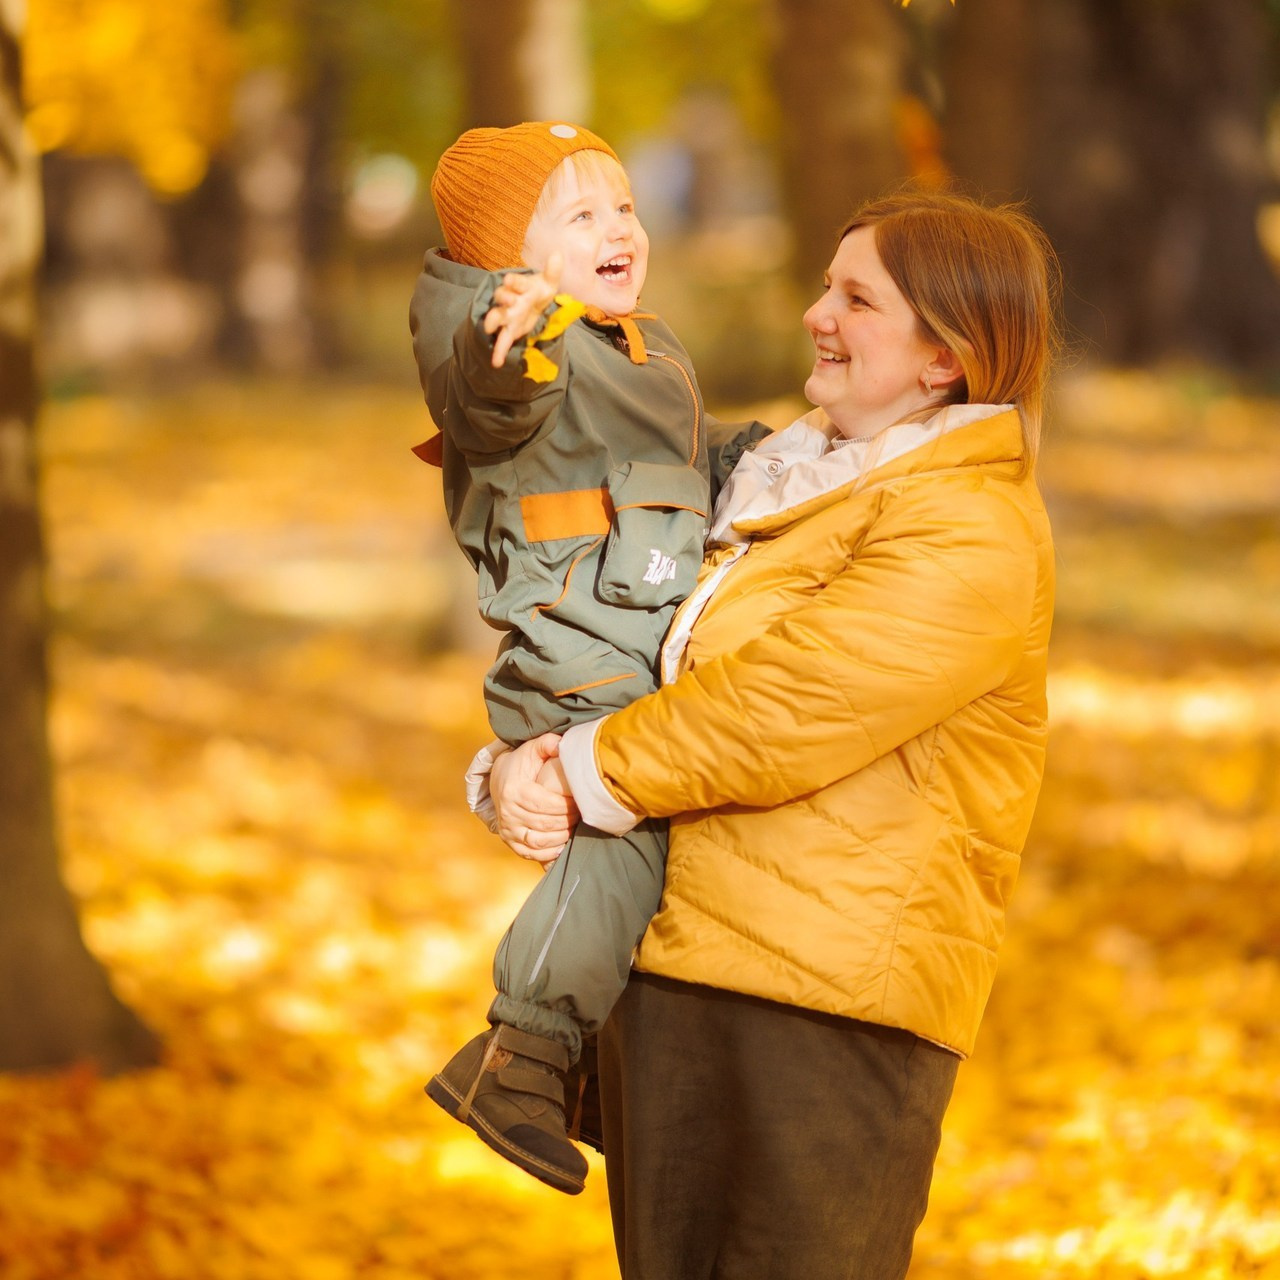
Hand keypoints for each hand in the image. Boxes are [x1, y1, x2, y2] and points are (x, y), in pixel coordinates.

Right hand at [483, 252, 562, 367]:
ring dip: (493, 321)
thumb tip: (558, 254)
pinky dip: (499, 351)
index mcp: (520, 286)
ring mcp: (507, 315)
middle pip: (502, 297)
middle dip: (503, 298)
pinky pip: (502, 340)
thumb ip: (552, 271)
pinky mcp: (509, 330)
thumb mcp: (548, 283)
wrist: (534, 304)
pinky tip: (496, 363)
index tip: (509, 280)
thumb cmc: (538, 291)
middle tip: (506, 300)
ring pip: (497, 317)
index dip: (513, 283)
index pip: (516, 283)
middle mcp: (510, 299)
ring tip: (489, 329)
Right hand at [490, 732, 579, 862]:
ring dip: (561, 837)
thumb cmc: (520, 765)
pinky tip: (561, 845)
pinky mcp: (509, 841)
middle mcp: (508, 812)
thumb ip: (547, 743)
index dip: (567, 805)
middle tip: (581, 814)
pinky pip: (530, 853)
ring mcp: (507, 829)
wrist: (498, 781)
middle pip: (545, 823)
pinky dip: (548, 853)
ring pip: (539, 841)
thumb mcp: (531, 749)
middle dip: (568, 820)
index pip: (546, 804)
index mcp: (514, 790)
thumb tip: (562, 744)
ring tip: (574, 828)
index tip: (580, 801)